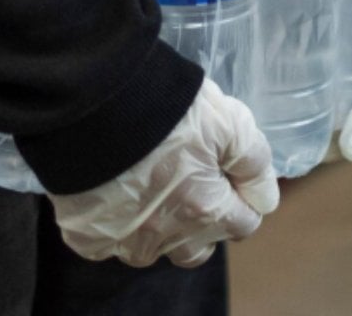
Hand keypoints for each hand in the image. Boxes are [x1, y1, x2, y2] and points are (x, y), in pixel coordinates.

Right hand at [48, 78, 279, 268]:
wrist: (98, 101)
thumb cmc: (171, 110)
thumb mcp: (231, 124)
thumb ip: (255, 165)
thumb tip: (265, 199)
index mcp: (204, 211)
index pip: (243, 224)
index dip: (243, 199)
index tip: (232, 176)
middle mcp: (164, 236)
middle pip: (198, 248)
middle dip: (205, 223)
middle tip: (196, 184)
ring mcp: (121, 238)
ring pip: (152, 251)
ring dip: (161, 229)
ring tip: (156, 189)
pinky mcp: (85, 232)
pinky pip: (108, 243)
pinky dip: (118, 225)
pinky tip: (118, 193)